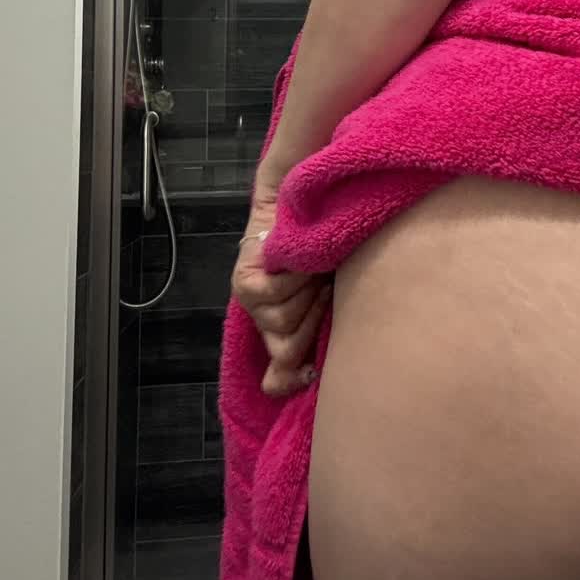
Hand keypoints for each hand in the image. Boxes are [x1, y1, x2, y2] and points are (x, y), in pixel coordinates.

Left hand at [230, 168, 331, 396]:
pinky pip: (275, 296)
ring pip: (283, 322)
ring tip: (314, 268)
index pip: (281, 374)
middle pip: (288, 350)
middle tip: (325, 288)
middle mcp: (265, 320)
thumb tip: (310, 376)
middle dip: (314, 320)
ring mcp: (250, 303)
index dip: (292, 377)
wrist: (307, 202)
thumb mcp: (337, 291)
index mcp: (289, 327)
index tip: (311, 374)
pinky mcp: (242, 284)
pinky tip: (300, 261)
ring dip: (307, 294)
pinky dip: (294, 278)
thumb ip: (327, 327)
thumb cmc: (330, 247)